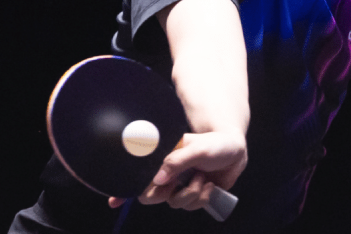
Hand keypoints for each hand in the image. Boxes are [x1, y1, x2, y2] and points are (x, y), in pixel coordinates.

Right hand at [108, 131, 246, 211]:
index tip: (113, 201)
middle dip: (168, 193)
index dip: (124, 188)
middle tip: (180, 183)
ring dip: (192, 192)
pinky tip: (209, 185)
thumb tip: (158, 179)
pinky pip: (190, 207)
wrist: (237, 153)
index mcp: (164, 157)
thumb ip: (177, 161)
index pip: (138, 173)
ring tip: (203, 177)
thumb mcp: (198, 149)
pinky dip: (202, 198)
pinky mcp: (192, 194)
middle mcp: (168, 172)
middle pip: (150, 196)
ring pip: (174, 203)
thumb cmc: (217, 143)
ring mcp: (180, 185)